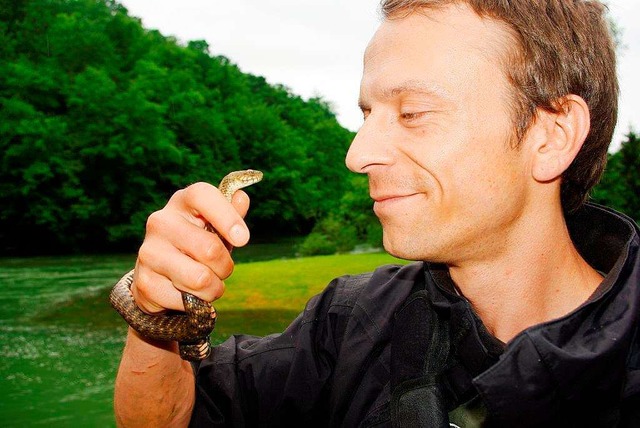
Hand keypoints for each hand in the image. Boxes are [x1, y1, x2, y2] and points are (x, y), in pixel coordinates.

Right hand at [131, 182, 250, 313]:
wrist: (160, 276)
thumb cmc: (197, 245)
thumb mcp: (217, 228)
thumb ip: (231, 214)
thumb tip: (241, 198)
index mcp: (182, 202)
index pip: (202, 196)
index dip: (227, 216)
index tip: (243, 239)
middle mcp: (160, 222)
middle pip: (210, 249)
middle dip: (225, 267)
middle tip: (219, 268)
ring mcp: (148, 251)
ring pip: (200, 279)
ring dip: (212, 288)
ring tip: (204, 283)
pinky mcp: (144, 282)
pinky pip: (185, 300)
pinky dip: (194, 303)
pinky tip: (184, 292)